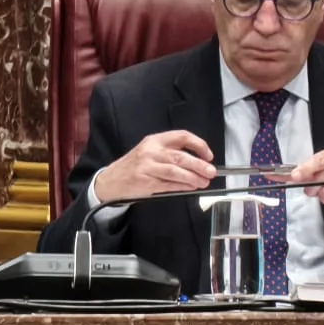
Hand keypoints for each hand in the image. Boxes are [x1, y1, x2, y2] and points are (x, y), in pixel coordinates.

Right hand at [95, 130, 215, 201]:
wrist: (112, 180)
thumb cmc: (137, 166)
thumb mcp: (152, 153)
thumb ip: (173, 154)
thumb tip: (201, 164)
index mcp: (155, 140)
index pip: (181, 136)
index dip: (198, 145)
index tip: (208, 155)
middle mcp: (150, 151)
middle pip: (180, 156)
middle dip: (199, 164)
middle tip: (211, 172)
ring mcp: (146, 166)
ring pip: (175, 171)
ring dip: (193, 178)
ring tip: (203, 182)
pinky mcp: (144, 181)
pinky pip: (168, 184)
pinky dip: (182, 186)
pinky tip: (190, 187)